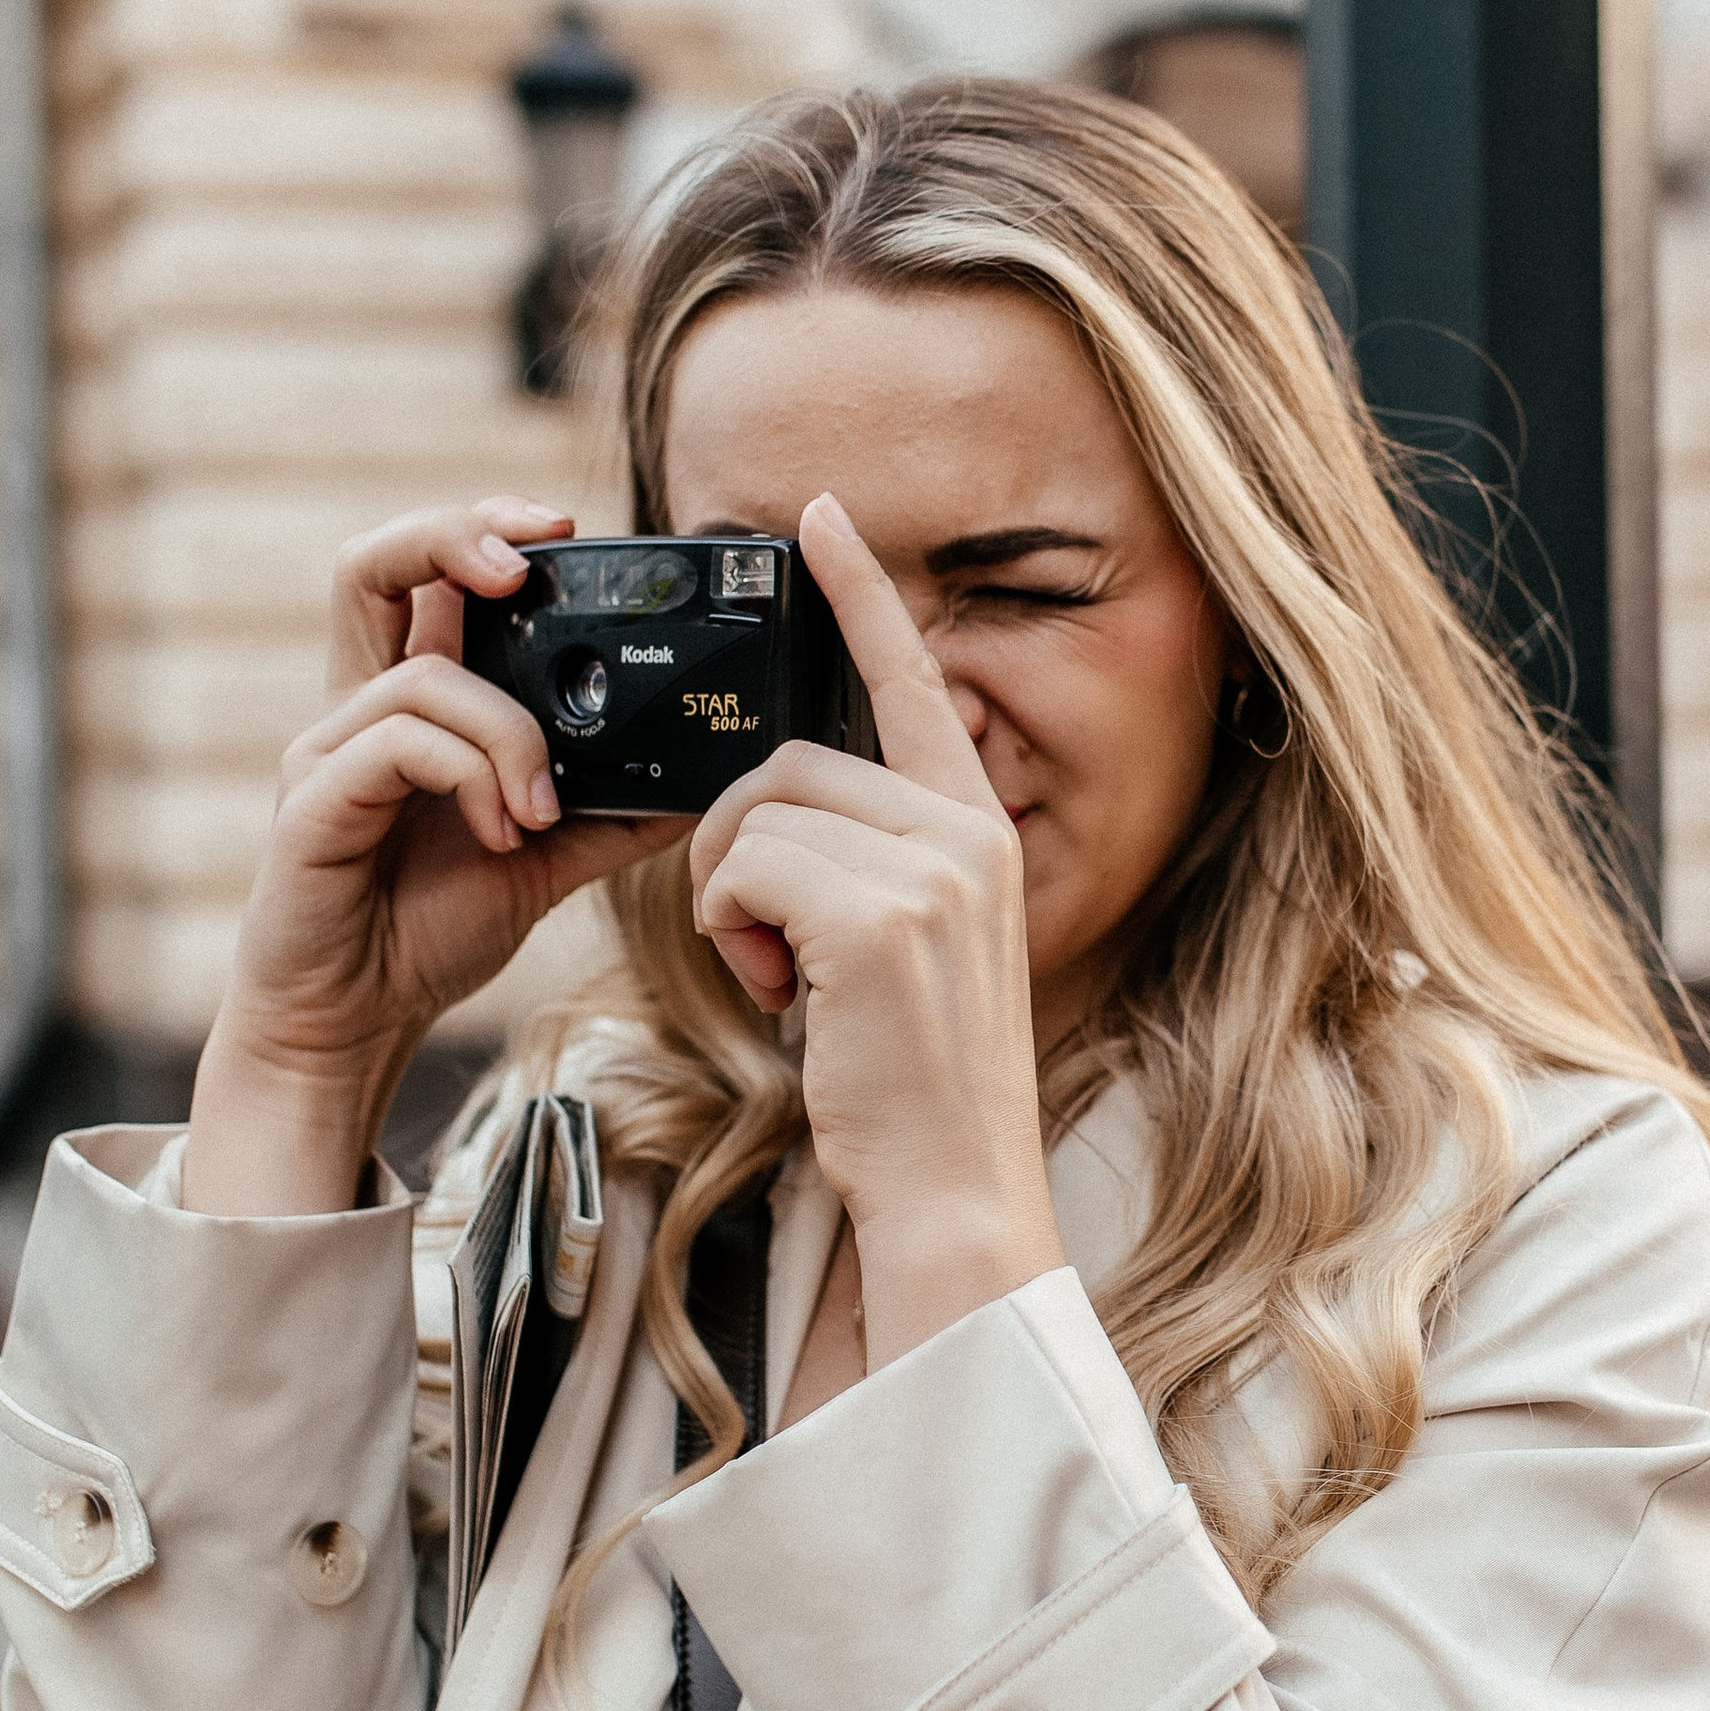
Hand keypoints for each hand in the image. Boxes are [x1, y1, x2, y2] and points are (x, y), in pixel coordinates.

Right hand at [184, 500, 685, 1214]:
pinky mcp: (312, 802)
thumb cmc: (427, 930)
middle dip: (457, 536)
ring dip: (509, 732)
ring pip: (423, 676)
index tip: (566, 531)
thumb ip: (612, 813)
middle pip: (373, 564)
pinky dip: (472, 776)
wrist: (354, 1023)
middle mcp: (359, 709)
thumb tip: (706, 781)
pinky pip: (398, 744)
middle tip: (531, 566)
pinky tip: (506, 835)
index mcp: (414, 705)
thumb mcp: (546, 861)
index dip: (486, 529)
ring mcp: (328, 750)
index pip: (428, 574)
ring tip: (543, 810)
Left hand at [687, 493, 1064, 1364]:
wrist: (952, 1196)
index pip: (910, 683)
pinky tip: (782, 997)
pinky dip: (730, 932)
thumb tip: (778, 803)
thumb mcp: (908, 951)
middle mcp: (969, 832)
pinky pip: (742, 869)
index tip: (817, 514)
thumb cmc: (911, 1088)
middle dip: (737, 851)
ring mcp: (931, 871)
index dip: (861, 595)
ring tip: (787, 984)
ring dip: (730, 901)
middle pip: (787, 765)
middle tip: (771, 950)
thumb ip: (868, 863)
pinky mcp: (878, 917)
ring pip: (754, 816)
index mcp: (979, 831)